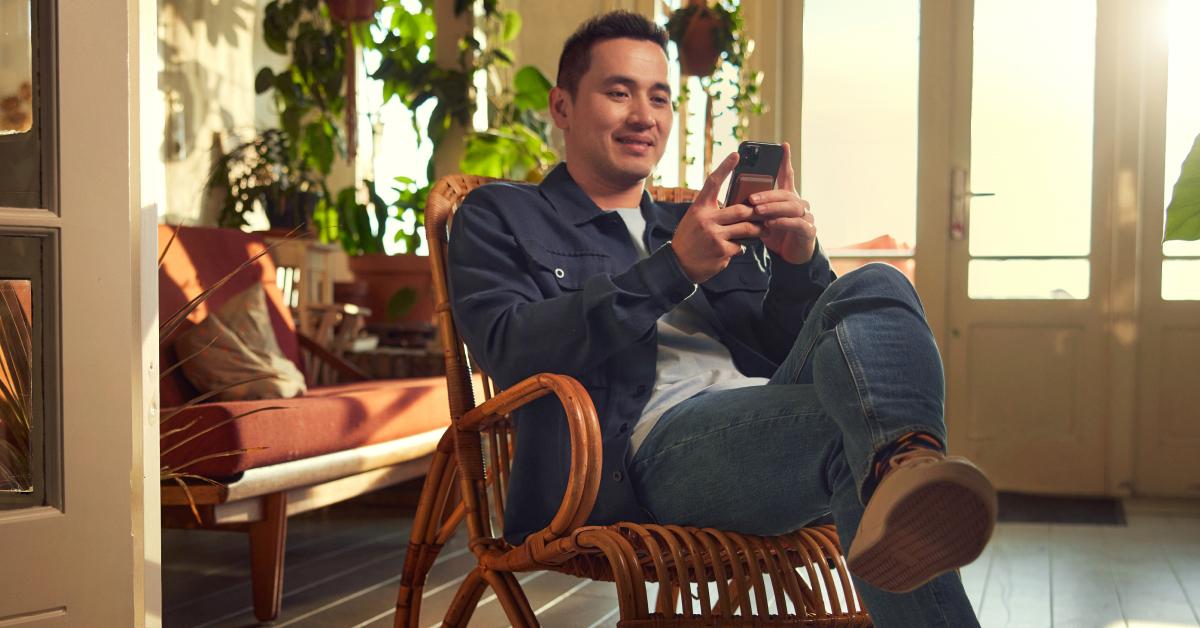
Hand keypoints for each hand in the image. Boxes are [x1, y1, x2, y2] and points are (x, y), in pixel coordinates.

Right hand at [672, 152, 765, 282]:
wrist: (678, 265)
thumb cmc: (689, 239)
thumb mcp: (695, 219)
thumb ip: (712, 211)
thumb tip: (737, 206)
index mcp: (699, 208)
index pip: (713, 183)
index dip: (725, 167)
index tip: (735, 155)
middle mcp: (706, 219)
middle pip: (740, 210)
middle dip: (756, 213)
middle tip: (766, 212)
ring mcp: (714, 235)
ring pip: (745, 229)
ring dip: (757, 230)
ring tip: (764, 230)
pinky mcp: (721, 251)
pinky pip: (740, 246)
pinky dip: (740, 247)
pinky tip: (733, 249)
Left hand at [748, 142, 816, 264]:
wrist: (789, 256)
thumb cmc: (774, 233)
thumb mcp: (762, 217)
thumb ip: (754, 206)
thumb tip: (734, 197)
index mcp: (787, 197)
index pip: (788, 176)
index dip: (785, 161)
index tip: (783, 146)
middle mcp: (799, 203)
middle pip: (785, 193)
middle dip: (768, 195)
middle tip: (751, 198)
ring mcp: (806, 216)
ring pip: (792, 207)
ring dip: (773, 208)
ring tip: (758, 211)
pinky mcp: (808, 230)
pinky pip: (797, 223)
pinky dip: (783, 223)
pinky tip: (771, 224)